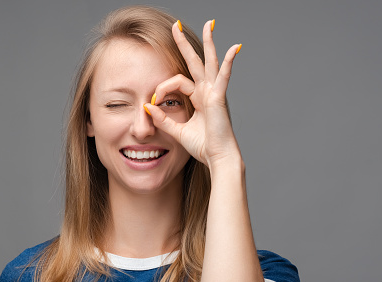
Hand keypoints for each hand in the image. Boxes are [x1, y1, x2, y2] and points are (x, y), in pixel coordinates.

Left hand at [144, 20, 242, 170]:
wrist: (217, 158)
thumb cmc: (202, 146)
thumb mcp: (177, 131)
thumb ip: (162, 119)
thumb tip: (147, 107)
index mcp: (198, 98)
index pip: (176, 81)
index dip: (162, 88)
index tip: (153, 102)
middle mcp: (207, 92)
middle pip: (194, 61)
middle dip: (184, 44)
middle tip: (175, 26)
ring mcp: (214, 93)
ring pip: (210, 62)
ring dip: (209, 42)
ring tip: (210, 24)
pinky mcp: (219, 98)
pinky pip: (224, 76)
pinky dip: (229, 62)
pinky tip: (234, 48)